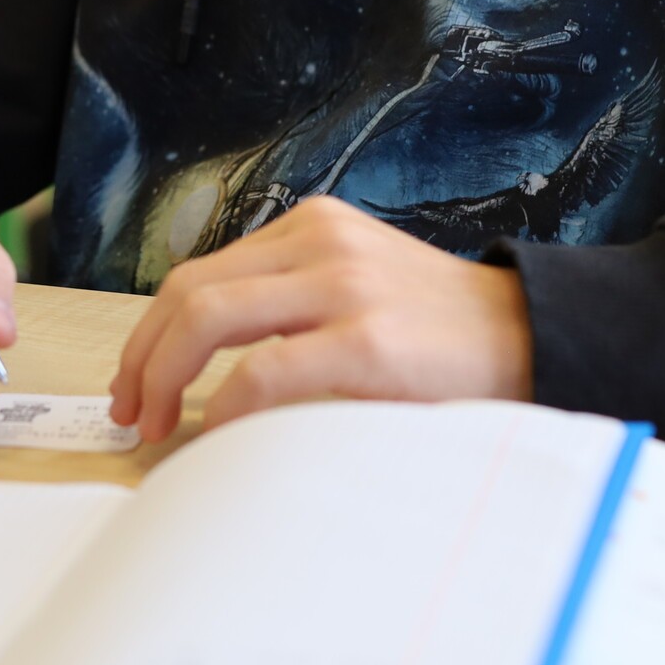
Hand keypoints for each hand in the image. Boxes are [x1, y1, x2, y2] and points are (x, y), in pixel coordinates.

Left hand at [107, 198, 534, 443]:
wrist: (534, 336)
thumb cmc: (441, 331)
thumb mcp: (358, 285)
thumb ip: (291, 303)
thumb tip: (202, 364)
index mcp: (312, 229)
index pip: (199, 275)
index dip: (150, 334)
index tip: (136, 384)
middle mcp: (320, 243)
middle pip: (188, 292)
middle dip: (141, 358)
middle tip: (130, 412)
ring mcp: (344, 287)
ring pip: (208, 318)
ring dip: (163, 377)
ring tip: (155, 425)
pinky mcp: (368, 341)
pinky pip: (263, 372)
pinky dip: (224, 407)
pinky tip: (217, 434)